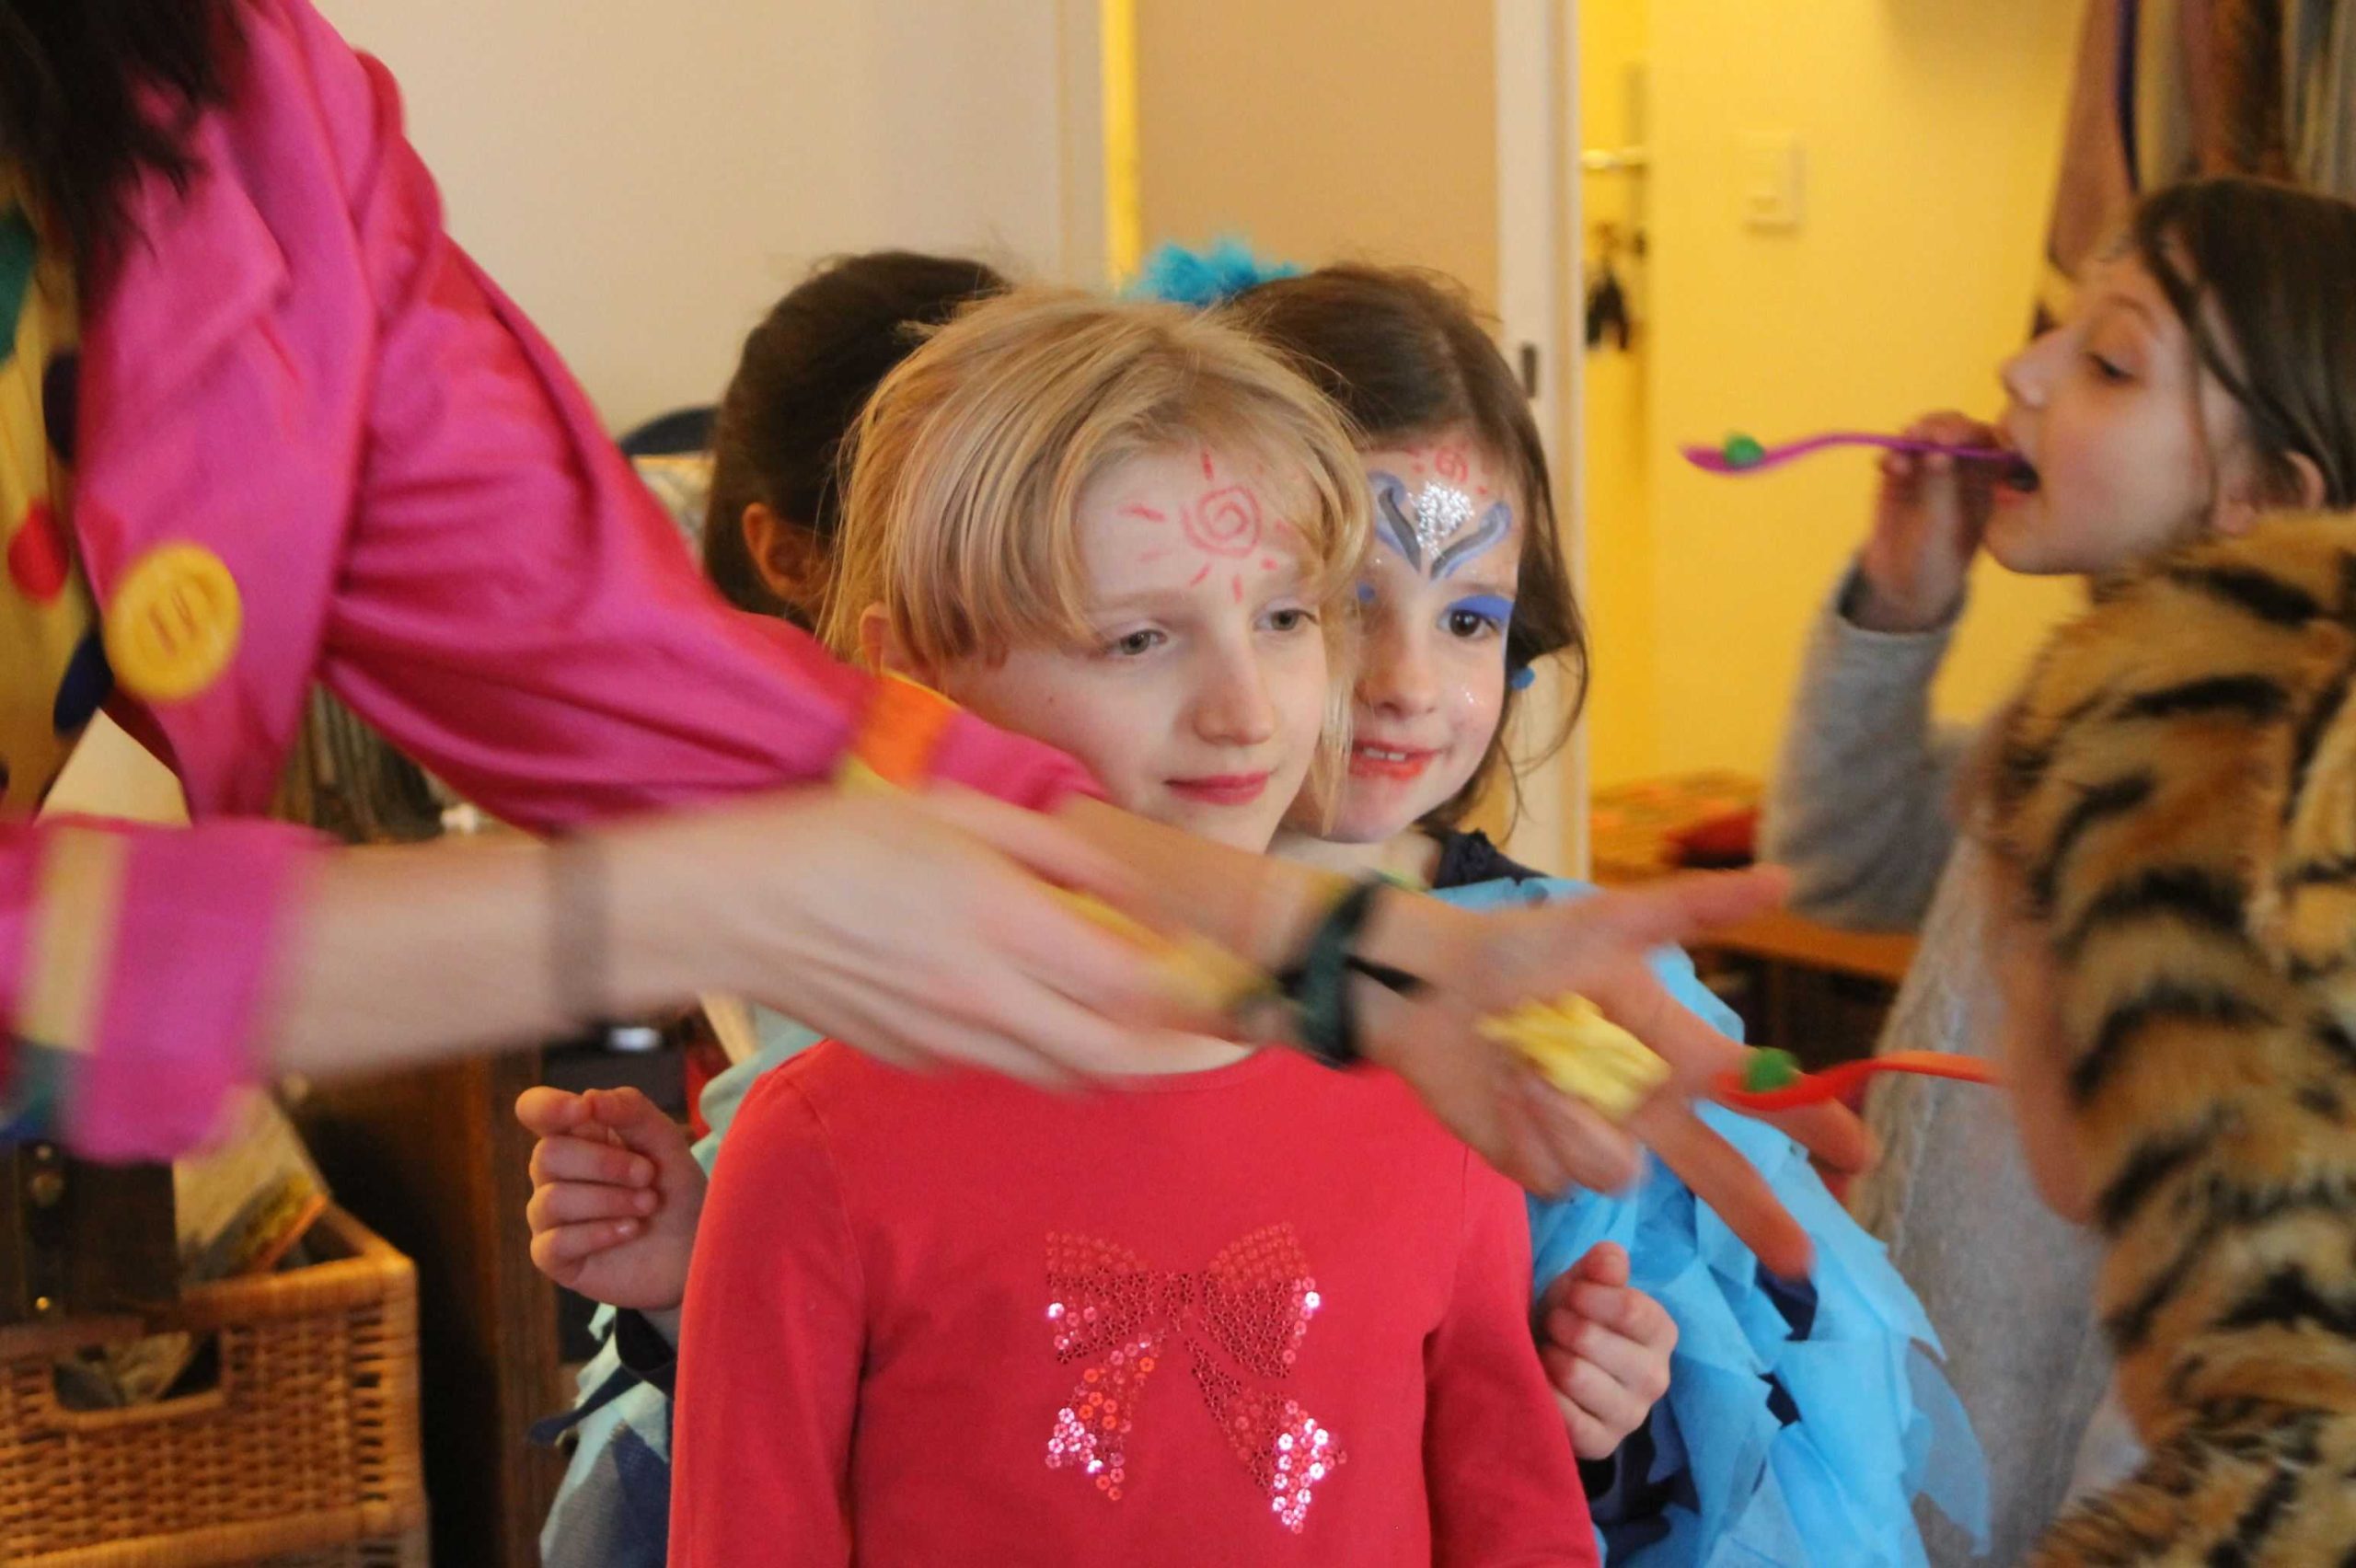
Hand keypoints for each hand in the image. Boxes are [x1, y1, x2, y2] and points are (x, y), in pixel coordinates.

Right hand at [518, 1086, 703, 1312]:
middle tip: (648, 1175)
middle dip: (604, 1163)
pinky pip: (554, 1243)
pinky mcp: (555, 1258)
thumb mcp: (665, 1142)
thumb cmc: (675, 1188)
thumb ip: (631, 1111)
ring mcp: (551, 1217)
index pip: (535, 1110)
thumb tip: (587, 1097)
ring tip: (648, 1205)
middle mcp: (556, 1173)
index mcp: (577, 1135)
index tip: (583, 1110)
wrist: (696, 1246)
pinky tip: (630, 1230)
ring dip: (609, 1200)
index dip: (548, 1106)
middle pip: (547, 1154)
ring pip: (552, 1199)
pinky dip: (598, 1233)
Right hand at [604, 785, 1216, 1085]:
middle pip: (1119, 1057)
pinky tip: (1052, 1013)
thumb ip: (1061, 857)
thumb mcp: (965, 817)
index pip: (1135, 987)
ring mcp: (951, 1042)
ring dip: (1127, 1063)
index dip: (1202, 999)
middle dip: (1188, 1057)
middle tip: (1229, 1037)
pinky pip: (1009, 1067)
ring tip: (1161, 1033)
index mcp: (1003, 926)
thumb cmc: (845, 841)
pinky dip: (1052, 1053)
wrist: (736, 908)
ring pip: (1069, 1076)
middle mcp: (986, 1000)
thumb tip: (1138, 893)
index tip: (1242, 990)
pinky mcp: (921, 1061)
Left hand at [1364, 868, 1875, 1278]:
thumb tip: (1785, 878)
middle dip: (1756, 1211)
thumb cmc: (1522, 948)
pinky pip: (1557, 1177)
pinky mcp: (1539, 1166)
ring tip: (1529, 1062)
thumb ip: (1695, 910)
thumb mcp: (1608, 923)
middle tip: (1800, 1259)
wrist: (1430, 989)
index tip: (1858, 1155)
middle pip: (1717, 1172)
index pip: (1756, 1092)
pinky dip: (1530, 1132)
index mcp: (1671, 1051)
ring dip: (1572, 1118)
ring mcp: (1593, 1138)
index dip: (1809, 1121)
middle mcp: (1641, 1105)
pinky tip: (1505, 1092)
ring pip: (1617, 1170)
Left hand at [1536, 1243, 1675, 1459]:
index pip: (1631, 1309)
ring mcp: (1632, 1416)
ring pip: (1576, 1376)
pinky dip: (1545, 1393)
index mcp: (1661, 1332)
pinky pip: (1566, 1417)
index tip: (1569, 1294)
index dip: (1587, 1296)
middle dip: (1561, 1325)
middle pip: (1594, 1341)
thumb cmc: (1572, 1317)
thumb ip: (1601, 1267)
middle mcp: (1657, 1378)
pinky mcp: (1604, 1444)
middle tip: (1554, 1325)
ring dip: (1550, 1356)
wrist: (1549, 1363)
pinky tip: (1544, 1382)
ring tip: (1549, 1351)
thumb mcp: (1584, 1284)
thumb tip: (1609, 1257)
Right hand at [1854, 411, 1999, 632]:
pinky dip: (1891, 454)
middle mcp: (1960, 470)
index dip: (1970, 435)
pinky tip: (1886, 464)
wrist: (1901, 582)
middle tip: (1922, 433)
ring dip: (1915, 435)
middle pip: (1955, 432)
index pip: (1986, 445)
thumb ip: (1940, 490)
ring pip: (1925, 436)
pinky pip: (1896, 454)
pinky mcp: (1900, 475)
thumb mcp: (1942, 530)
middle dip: (1939, 428)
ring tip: (1904, 443)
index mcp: (1986, 482)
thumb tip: (1938, 451)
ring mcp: (1929, 470)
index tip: (1949, 439)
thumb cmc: (1936, 561)